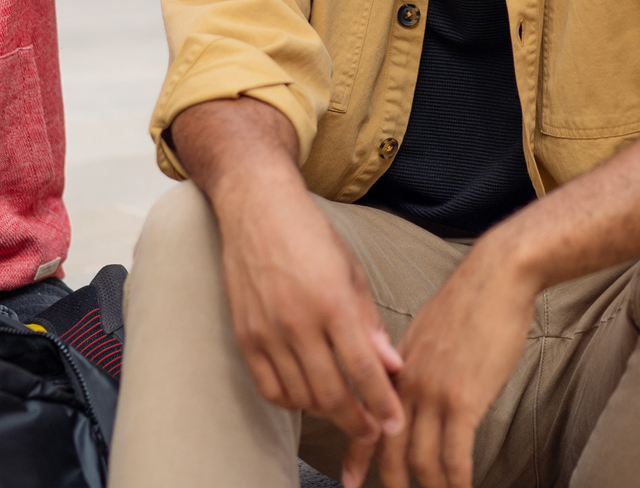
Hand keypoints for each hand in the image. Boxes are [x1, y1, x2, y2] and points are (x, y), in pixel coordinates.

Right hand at [174, 99, 405, 487]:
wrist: (257, 208)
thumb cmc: (310, 235)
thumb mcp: (351, 271)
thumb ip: (369, 323)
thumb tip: (392, 365)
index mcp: (332, 301)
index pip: (362, 370)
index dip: (382, 404)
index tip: (395, 423)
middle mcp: (298, 321)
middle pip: (332, 393)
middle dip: (358, 422)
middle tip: (373, 432)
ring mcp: (267, 331)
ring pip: (301, 396)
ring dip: (327, 412)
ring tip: (345, 411)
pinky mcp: (244, 335)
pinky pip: (269, 388)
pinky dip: (291, 402)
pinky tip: (307, 398)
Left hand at [377, 243, 538, 487]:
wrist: (497, 276)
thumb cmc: (472, 300)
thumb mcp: (428, 330)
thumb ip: (416, 362)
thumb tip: (414, 384)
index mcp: (397, 367)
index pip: (368, 418)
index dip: (357, 455)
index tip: (349, 481)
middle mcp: (407, 384)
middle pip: (388, 447)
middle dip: (390, 483)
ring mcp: (433, 393)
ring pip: (421, 459)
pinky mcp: (463, 399)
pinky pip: (455, 455)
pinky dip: (457, 481)